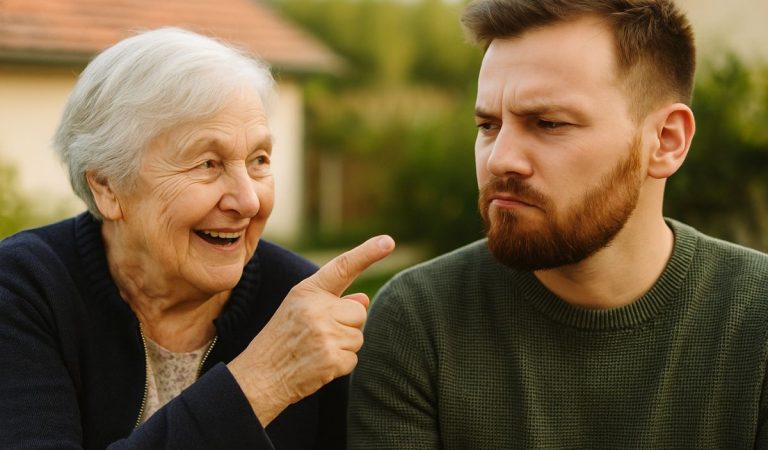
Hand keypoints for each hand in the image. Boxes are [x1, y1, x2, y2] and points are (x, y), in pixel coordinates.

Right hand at [228, 235, 395, 425]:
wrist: (259, 376)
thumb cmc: (282, 339)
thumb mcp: (299, 310)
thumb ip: (332, 301)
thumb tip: (364, 300)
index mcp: (307, 290)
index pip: (343, 267)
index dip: (368, 253)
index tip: (388, 241)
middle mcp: (317, 308)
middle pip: (359, 313)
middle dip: (347, 325)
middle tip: (318, 335)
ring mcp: (325, 333)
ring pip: (358, 337)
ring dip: (343, 346)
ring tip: (315, 349)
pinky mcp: (332, 358)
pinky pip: (353, 359)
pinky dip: (340, 365)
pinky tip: (318, 364)